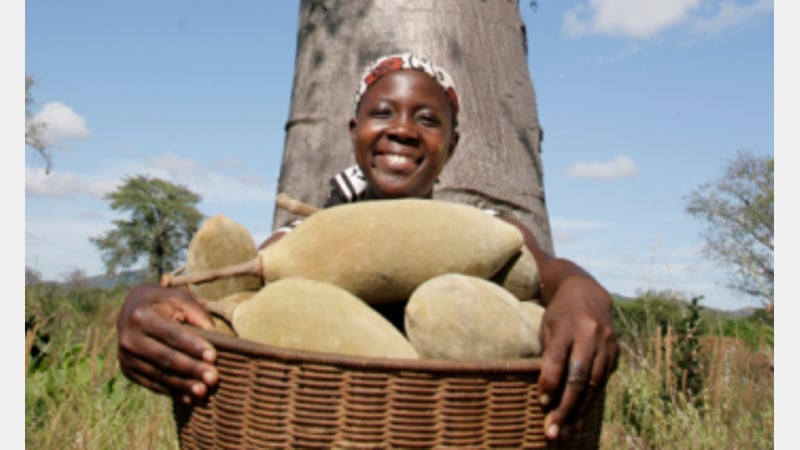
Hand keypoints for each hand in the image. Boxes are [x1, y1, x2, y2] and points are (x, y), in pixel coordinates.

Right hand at [116, 284, 219, 403]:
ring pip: (159, 374)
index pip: (171, 335)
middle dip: (191, 369)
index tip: (213, 357)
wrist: (133, 309)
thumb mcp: (178, 298)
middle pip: (165, 357)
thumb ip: (196, 312)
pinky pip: (152, 384)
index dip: (193, 347)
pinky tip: (189, 398)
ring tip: (204, 391)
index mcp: (140, 315)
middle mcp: (128, 337)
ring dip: (183, 385)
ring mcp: (125, 356)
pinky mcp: (128, 370)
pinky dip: (172, 392)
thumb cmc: (163, 302)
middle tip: (213, 378)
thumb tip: (213, 333)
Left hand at [536, 276, 618, 439]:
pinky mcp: (616, 352)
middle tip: (554, 431)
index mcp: (567, 325)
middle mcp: (590, 334)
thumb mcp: (547, 327)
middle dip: (566, 406)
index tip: (542, 403)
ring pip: (594, 384)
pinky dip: (590, 400)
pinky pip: (602, 381)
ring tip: (567, 431)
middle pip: (578, 376)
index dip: (550, 382)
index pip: (558, 358)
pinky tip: (580, 416)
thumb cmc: (559, 315)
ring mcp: (606, 344)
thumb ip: (548, 355)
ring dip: (580, 410)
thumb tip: (546, 394)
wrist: (587, 293)